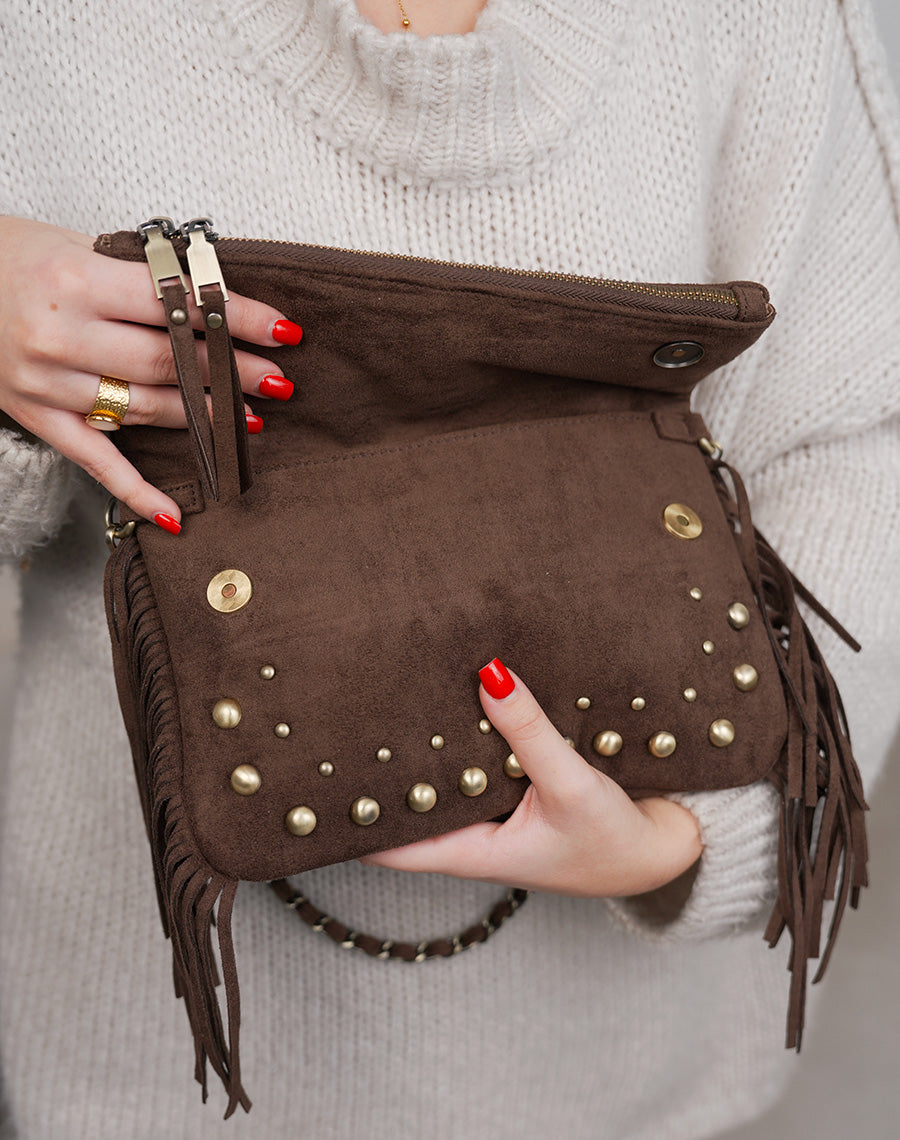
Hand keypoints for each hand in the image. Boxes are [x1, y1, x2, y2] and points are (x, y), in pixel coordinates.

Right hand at [0, 216, 301, 527]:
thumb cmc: (13, 256)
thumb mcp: (77, 247)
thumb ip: (141, 279)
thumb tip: (216, 304)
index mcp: (77, 280)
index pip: (177, 303)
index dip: (237, 318)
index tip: (283, 331)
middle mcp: (61, 334)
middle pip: (167, 361)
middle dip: (231, 372)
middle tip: (278, 381)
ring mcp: (47, 382)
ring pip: (143, 408)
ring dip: (202, 418)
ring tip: (250, 420)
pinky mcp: (38, 416)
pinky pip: (95, 461)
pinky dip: (136, 491)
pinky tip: (174, 515)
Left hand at [362, 659, 702, 897]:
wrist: (668, 851)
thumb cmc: (616, 840)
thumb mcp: (570, 786)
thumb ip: (531, 732)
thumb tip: (489, 675)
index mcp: (469, 850)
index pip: (386, 842)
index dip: (346, 820)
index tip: (310, 786)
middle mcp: (474, 832)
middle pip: (410, 799)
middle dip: (380, 767)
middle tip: (341, 717)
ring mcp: (496, 810)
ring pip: (445, 774)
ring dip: (425, 745)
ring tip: (387, 694)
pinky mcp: (520, 788)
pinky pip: (481, 758)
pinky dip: (467, 733)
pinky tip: (456, 693)